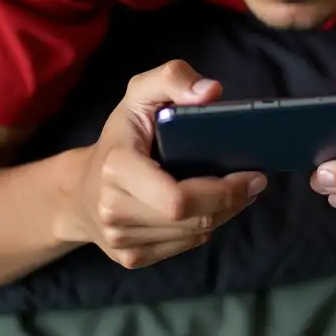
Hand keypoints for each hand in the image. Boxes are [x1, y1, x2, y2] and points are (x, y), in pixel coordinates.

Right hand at [63, 60, 265, 268]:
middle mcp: (114, 209)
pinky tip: (210, 207)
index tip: (251, 173)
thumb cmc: (122, 134)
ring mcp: (121, 239)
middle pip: (193, 219)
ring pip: (193, 235)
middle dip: (232, 201)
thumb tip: (211, 91)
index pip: (177, 198)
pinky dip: (204, 227)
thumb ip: (173, 78)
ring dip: (224, 214)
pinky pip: (183, 246)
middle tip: (256, 181)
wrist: (80, 187)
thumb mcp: (140, 92)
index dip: (221, 191)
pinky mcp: (130, 257)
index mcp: (117, 167)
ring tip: (239, 190)